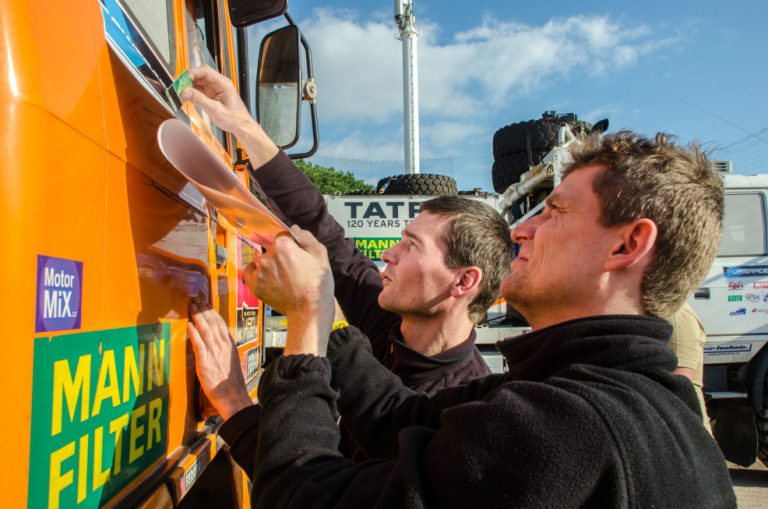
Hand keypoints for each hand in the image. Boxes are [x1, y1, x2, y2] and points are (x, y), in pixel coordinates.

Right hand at [182, 65, 253, 133]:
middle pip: (200, 74)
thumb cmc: (234, 119)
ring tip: (180, 94)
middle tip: (178, 88)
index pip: (205, 71)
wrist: (242, 126)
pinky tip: (187, 97)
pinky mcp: (212, 94)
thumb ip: (200, 100)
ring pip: (198, 81)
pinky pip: (200, 89)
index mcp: (223, 83)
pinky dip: (192, 92)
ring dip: (189, 86)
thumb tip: (185, 92)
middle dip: (188, 80)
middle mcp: (219, 83)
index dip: (192, 74)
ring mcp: (215, 88)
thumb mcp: (215, 110)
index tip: (182, 81)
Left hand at [188, 302, 252, 419]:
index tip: (206, 303)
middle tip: (196, 299)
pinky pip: (199, 345)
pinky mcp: (206, 363)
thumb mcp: (231, 362)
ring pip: (206, 330)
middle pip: (213, 323)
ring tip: (192, 306)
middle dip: (204, 310)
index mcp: (230, 345)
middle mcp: (223, 346)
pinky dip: (194, 334)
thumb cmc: (232, 383)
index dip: (212, 312)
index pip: (221, 324)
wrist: (234, 397)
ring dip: (198, 317)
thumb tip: (217, 343)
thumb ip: (224, 351)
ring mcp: (215, 354)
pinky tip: (190, 325)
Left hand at [245, 226, 334, 354]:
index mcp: (283, 245)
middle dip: (282, 256)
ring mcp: (260, 272)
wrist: (310, 311)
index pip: (284, 236)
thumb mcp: (320, 254)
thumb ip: (306, 237)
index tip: (298, 255)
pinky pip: (250, 273)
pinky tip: (267, 278)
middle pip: (273, 249)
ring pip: (264, 261)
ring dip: (272, 266)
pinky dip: (257, 273)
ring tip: (286, 280)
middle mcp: (267, 256)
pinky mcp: (255, 285)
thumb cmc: (317, 284)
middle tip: (295, 270)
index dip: (292, 245)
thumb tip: (294, 229)